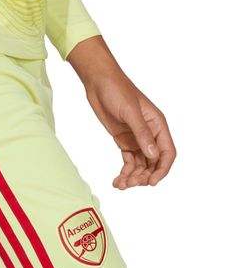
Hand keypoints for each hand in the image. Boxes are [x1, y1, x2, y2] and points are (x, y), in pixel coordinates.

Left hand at [67, 36, 176, 188]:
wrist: (99, 83)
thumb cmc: (117, 91)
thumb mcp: (130, 112)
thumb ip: (141, 133)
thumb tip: (153, 155)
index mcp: (158, 125)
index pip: (167, 152)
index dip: (162, 169)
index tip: (151, 182)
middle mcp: (150, 134)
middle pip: (154, 163)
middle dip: (144, 176)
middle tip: (131, 183)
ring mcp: (137, 138)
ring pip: (141, 165)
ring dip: (133, 177)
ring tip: (121, 185)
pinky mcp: (124, 141)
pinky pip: (129, 161)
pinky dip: (124, 172)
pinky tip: (117, 181)